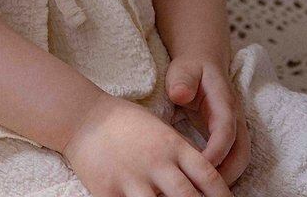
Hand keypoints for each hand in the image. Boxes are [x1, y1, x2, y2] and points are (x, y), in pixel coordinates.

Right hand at [61, 92, 233, 196]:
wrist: (83, 118)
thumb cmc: (125, 122)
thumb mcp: (159, 128)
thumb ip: (180, 153)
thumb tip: (204, 180)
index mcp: (171, 144)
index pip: (208, 176)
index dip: (223, 196)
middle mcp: (156, 163)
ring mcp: (132, 180)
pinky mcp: (109, 193)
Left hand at [166, 53, 251, 187]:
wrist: (203, 62)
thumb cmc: (191, 67)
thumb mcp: (183, 68)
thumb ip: (182, 80)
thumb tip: (179, 94)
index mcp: (224, 102)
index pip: (226, 131)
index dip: (216, 151)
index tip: (199, 165)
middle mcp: (235, 119)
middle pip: (241, 154)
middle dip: (225, 174)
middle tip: (200, 187)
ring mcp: (235, 130)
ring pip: (239, 161)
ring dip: (224, 178)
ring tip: (199, 190)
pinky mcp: (229, 139)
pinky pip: (231, 161)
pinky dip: (219, 174)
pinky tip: (199, 183)